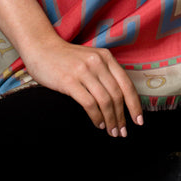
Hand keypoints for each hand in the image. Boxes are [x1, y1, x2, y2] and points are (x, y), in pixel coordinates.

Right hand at [22, 34, 142, 136]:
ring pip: (105, 101)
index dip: (135, 104)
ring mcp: (84, 71)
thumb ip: (105, 73)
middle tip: (122, 132)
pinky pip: (89, 103)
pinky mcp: (70, 81)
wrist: (42, 48)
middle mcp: (98, 62)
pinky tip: (98, 124)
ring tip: (112, 131)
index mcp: (106, 57)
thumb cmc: (67, 58)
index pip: (126, 84)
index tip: (138, 120)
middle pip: (117, 94)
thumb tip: (120, 99)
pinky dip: (96, 116)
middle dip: (122, 116)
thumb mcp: (91, 59)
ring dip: (111, 119)